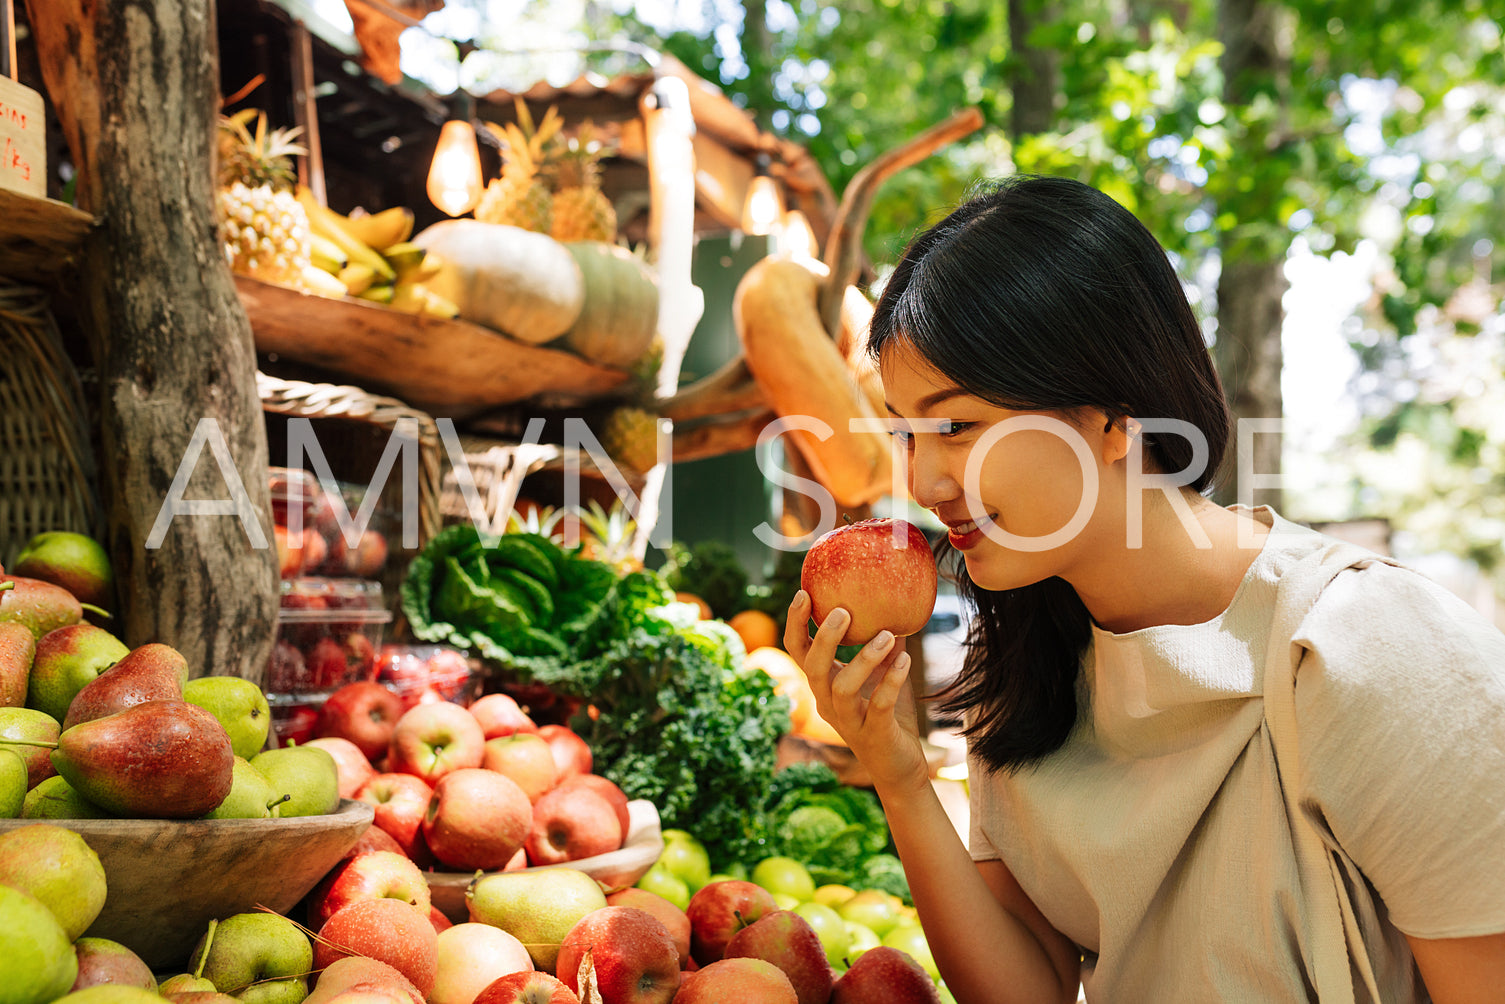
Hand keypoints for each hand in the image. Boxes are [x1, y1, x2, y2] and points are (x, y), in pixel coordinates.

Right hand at [785, 589, 929, 794]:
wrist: (899, 767)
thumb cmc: (888, 715)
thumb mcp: (885, 673)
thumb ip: (884, 643)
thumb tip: (895, 603)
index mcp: (824, 685)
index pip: (798, 652)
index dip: (795, 624)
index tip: (803, 593)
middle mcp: (828, 703)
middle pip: (812, 668)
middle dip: (824, 638)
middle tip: (843, 611)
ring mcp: (849, 722)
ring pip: (842, 689)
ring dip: (864, 659)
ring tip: (887, 635)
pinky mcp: (874, 734)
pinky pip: (878, 705)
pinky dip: (891, 680)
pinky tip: (906, 659)